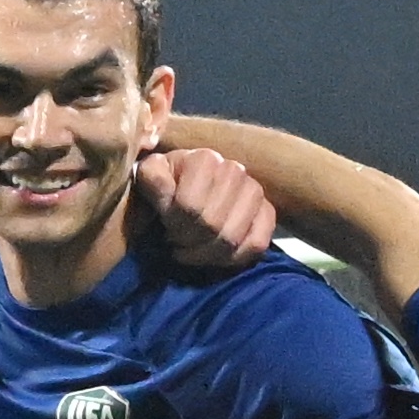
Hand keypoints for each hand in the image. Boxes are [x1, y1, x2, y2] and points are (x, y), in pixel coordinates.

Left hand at [138, 146, 280, 273]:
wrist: (190, 186)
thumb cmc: (168, 184)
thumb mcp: (151, 176)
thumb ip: (153, 180)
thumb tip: (165, 191)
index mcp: (205, 159)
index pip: (190, 208)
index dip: (174, 225)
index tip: (165, 227)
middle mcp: (235, 171)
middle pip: (211, 226)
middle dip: (188, 242)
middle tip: (177, 242)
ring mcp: (255, 191)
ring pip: (232, 238)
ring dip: (206, 254)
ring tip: (192, 250)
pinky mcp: (268, 212)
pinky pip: (257, 244)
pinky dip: (234, 259)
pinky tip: (216, 257)